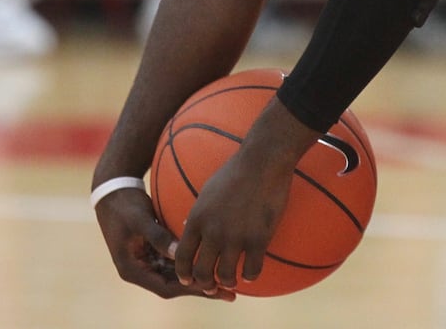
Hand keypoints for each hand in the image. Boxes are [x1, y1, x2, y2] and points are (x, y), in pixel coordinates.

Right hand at [94, 185, 234, 300]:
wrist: (113, 191)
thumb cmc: (124, 205)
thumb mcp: (139, 220)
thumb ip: (158, 237)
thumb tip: (179, 254)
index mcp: (131, 270)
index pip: (165, 287)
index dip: (190, 288)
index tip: (213, 287)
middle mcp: (140, 271)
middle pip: (174, 286)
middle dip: (200, 289)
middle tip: (229, 294)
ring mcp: (148, 262)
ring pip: (177, 276)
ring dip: (199, 279)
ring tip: (226, 283)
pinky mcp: (154, 252)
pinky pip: (176, 263)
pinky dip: (193, 264)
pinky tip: (212, 263)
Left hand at [174, 97, 316, 292]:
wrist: (263, 160)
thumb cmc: (235, 171)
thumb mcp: (207, 191)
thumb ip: (198, 214)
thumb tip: (187, 228)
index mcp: (197, 219)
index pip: (182, 256)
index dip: (183, 273)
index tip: (188, 280)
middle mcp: (213, 232)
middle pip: (202, 272)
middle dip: (205, 284)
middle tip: (212, 285)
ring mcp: (236, 237)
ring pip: (226, 276)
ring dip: (228, 281)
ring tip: (234, 278)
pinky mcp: (258, 238)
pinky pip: (253, 270)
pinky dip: (251, 275)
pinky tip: (253, 269)